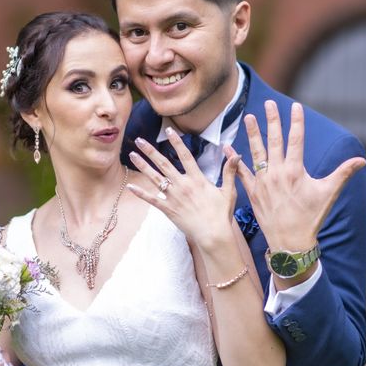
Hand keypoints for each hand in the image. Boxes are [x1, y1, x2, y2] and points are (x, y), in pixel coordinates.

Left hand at [126, 128, 242, 250]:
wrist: (212, 234)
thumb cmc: (221, 214)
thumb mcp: (228, 191)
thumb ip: (230, 171)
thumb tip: (235, 154)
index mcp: (197, 179)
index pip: (185, 155)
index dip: (177, 142)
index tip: (169, 131)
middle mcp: (183, 185)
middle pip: (164, 164)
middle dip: (151, 150)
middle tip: (139, 140)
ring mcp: (174, 197)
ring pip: (155, 178)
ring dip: (143, 166)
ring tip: (132, 155)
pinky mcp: (168, 209)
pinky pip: (151, 199)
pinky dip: (140, 193)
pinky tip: (130, 186)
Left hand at [228, 101, 365, 251]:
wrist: (291, 243)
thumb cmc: (311, 218)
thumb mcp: (328, 194)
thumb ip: (343, 173)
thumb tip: (361, 160)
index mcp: (296, 171)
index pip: (297, 140)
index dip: (296, 122)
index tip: (295, 106)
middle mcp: (277, 173)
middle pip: (275, 141)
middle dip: (272, 120)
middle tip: (269, 103)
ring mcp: (263, 182)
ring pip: (256, 153)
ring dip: (252, 134)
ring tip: (249, 117)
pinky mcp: (253, 192)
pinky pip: (241, 173)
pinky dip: (234, 160)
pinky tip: (227, 148)